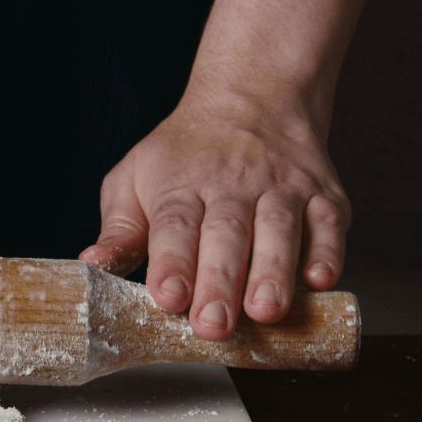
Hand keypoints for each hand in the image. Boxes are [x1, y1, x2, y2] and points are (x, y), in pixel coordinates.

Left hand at [78, 0, 382, 341]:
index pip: (174, 225)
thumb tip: (93, 262)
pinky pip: (329, 224)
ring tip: (264, 311)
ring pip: (279, 232)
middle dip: (219, 283)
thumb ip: (120, 227)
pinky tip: (320, 280)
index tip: (167, 297)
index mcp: (181, 185)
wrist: (252, 96)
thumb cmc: (185, 153)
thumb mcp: (136, 176)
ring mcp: (282, 189)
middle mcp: (233, 186)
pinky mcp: (323, 196)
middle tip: (213, 326)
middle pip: (226, 236)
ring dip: (272, 273)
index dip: (171, 263)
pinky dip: (327, 252)